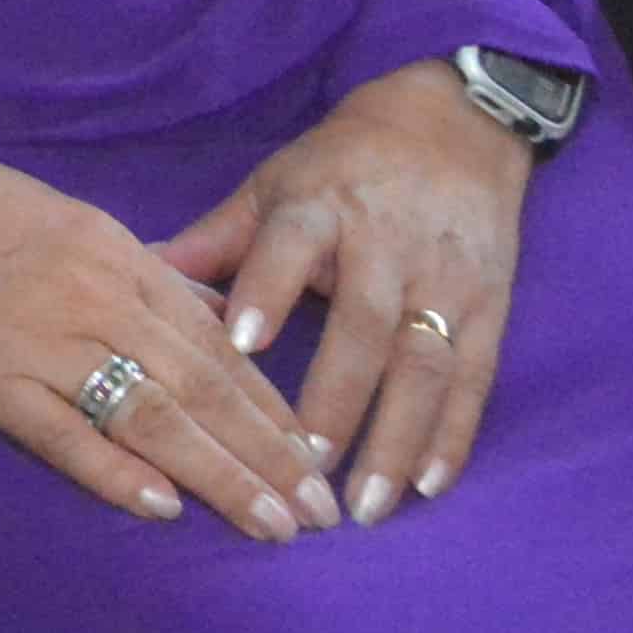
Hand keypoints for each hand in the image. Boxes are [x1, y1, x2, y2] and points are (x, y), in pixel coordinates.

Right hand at [0, 158, 327, 540]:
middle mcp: (100, 305)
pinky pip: (63, 437)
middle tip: (319, 511)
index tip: (317, 457)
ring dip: (219, 475)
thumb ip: (157, 279)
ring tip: (272, 524)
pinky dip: (115, 473)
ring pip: (151, 417)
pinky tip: (165, 508)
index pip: (219, 347)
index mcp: (126, 263)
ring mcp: (46, 348)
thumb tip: (224, 325)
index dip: (272, 406)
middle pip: (201, 388)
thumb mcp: (87, 224)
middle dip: (269, 454)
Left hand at [153, 64, 531, 524]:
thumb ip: (217, 239)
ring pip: (423, 365)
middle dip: (337, 401)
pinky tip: (430, 486)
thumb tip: (141, 275)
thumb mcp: (275, 185)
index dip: (267, 293)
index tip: (239, 348)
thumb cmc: (342, 166)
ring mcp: (444, 279)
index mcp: (321, 207)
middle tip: (302, 469)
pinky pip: (474, 378)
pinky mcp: (490, 306)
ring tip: (363, 506)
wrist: (456, 126)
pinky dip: (454, 434)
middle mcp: (387, 245)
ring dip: (396, 438)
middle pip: (363, 327)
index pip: (290, 248)